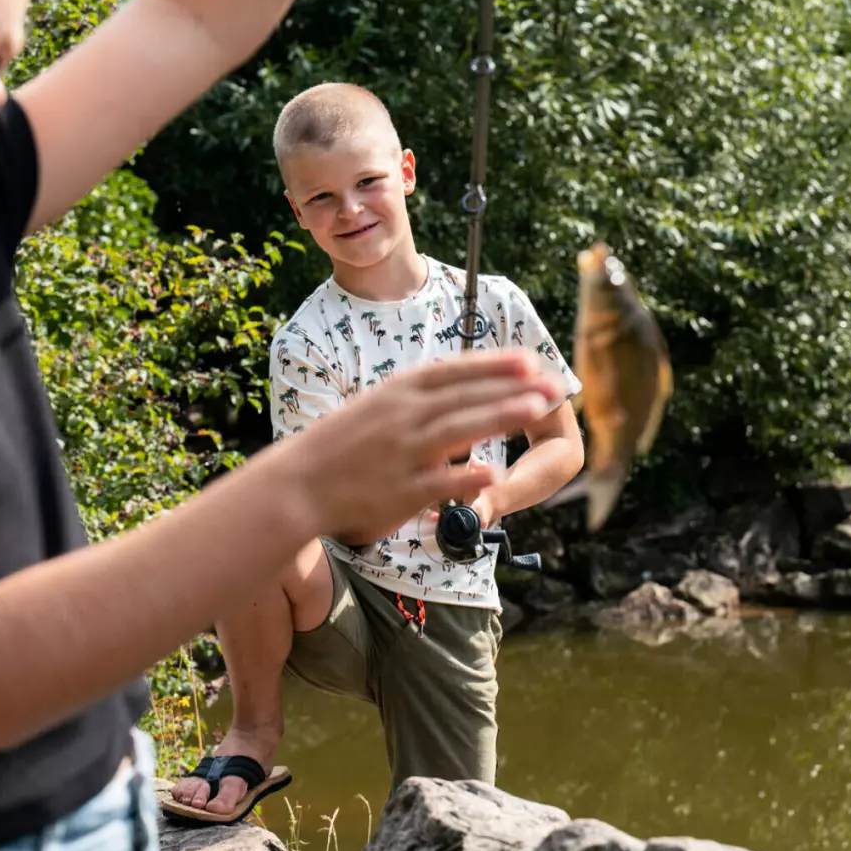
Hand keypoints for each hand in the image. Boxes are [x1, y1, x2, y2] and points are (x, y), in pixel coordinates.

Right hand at [284, 350, 561, 546]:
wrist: (297, 483)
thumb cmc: (340, 446)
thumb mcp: (377, 408)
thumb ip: (418, 403)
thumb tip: (461, 396)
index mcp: (398, 392)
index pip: (454, 372)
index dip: (495, 365)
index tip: (529, 360)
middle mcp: (403, 416)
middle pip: (467, 396)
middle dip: (514, 388)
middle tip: (553, 384)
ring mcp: (402, 452)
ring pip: (459, 429)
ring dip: (501, 416)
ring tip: (536, 409)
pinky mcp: (399, 490)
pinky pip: (439, 481)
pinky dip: (466, 475)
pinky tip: (495, 472)